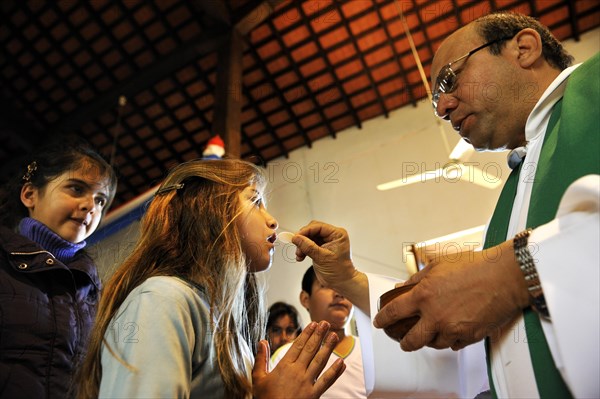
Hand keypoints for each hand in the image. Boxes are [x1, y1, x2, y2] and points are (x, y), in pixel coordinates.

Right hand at [252, 321, 345, 398]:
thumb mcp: (258, 379)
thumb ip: (261, 359)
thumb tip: (262, 341)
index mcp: (284, 366)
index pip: (297, 346)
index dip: (307, 334)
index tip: (313, 324)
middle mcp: (297, 372)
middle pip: (310, 350)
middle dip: (319, 335)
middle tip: (326, 323)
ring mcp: (306, 383)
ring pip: (320, 361)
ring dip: (328, 348)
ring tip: (334, 336)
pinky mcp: (313, 395)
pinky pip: (326, 381)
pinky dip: (335, 372)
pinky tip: (341, 362)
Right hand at [293, 221, 355, 287]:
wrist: (341, 282)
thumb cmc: (338, 271)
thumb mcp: (322, 258)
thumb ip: (308, 247)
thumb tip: (296, 238)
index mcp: (337, 234)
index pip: (318, 226)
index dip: (305, 231)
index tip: (296, 237)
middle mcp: (332, 236)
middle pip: (312, 230)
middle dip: (303, 239)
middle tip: (297, 248)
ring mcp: (326, 241)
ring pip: (309, 237)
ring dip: (302, 245)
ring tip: (299, 255)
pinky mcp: (320, 248)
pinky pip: (308, 244)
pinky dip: (303, 250)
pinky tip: (301, 257)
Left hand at [373, 240, 529, 350]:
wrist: (505, 276)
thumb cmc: (473, 265)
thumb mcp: (438, 265)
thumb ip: (417, 279)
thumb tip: (402, 287)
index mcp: (423, 295)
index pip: (394, 312)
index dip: (383, 320)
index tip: (379, 323)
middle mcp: (435, 315)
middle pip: (411, 340)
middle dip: (404, 342)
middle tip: (403, 340)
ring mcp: (453, 329)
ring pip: (433, 344)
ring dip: (429, 340)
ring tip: (430, 332)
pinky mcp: (470, 336)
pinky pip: (454, 345)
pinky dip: (450, 340)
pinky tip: (451, 331)